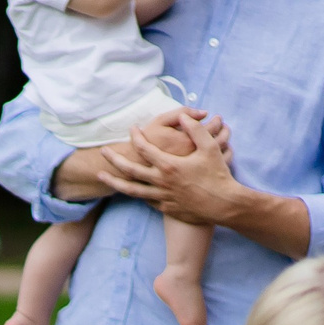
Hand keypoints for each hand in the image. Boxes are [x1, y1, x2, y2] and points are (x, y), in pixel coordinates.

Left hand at [96, 109, 240, 224]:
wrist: (224, 205)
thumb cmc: (218, 175)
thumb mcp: (210, 148)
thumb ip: (196, 130)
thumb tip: (184, 116)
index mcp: (168, 165)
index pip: (144, 147)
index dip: (137, 136)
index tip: (132, 129)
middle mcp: (160, 182)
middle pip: (129, 169)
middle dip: (114, 159)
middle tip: (102, 151)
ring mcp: (161, 196)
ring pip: (130, 189)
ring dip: (113, 182)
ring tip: (100, 176)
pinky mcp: (165, 208)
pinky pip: (145, 199)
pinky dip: (135, 193)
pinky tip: (129, 188)